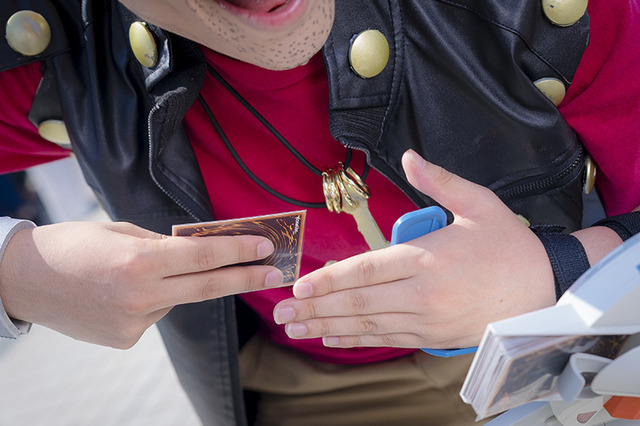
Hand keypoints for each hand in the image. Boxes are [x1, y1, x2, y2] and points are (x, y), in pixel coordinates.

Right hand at [0, 221, 281, 347]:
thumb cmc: (73, 245)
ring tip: (132, 273)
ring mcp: (134, 322)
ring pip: (176, 300)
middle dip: (245, 278)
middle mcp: (142, 295)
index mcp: (141, 261)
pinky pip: (154, 314)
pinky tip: (120, 293)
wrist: (24, 281)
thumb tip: (199, 250)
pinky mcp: (126, 339)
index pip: (204, 256)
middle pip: (209, 287)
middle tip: (274, 273)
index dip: (239, 251)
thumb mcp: (121, 231)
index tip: (265, 247)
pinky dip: (150, 301)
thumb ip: (163, 244)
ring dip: (174, 285)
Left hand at [273, 149, 556, 349]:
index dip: (331, 279)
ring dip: (327, 325)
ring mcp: (427, 319)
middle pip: (359, 302)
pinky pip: (387, 340)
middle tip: (282, 312)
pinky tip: (332, 337)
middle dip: (316, 307)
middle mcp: (423, 293)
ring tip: (295, 327)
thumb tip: (409, 156)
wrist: (545, 289)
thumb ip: (440, 182)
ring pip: (368, 325)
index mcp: (429, 257)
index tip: (300, 284)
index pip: (368, 269)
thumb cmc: (510, 246)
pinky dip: (357, 340)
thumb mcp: (480, 204)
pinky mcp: (432, 337)